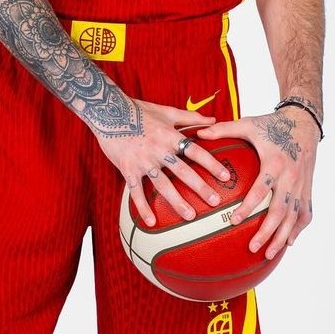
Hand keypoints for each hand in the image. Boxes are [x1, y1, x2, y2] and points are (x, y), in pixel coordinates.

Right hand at [96, 98, 233, 225]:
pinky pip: (136, 191)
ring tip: (190, 216)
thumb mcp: (166, 111)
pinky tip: (151, 222)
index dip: (211, 164)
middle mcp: (159, 150)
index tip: (225, 176)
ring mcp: (143, 161)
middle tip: (215, 201)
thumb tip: (214, 119)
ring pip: (162, 185)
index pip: (195, 152)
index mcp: (170, 136)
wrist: (108, 113)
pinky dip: (143, 207)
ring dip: (177, 201)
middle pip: (183, 171)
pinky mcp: (128, 169)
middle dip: (200, 187)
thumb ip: (191, 117)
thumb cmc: (140, 111)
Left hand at [197, 106, 318, 257]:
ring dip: (282, 237)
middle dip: (267, 231)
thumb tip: (198, 134)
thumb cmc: (272, 124)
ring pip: (294, 217)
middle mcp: (290, 176)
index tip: (233, 221)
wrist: (304, 122)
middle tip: (252, 247)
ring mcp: (301, 185)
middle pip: (280, 210)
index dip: (248, 207)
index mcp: (274, 162)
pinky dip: (298, 229)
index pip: (261, 189)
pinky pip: (305, 213)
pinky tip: (289, 242)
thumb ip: (224, 129)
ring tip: (268, 254)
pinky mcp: (308, 189)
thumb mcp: (249, 124)